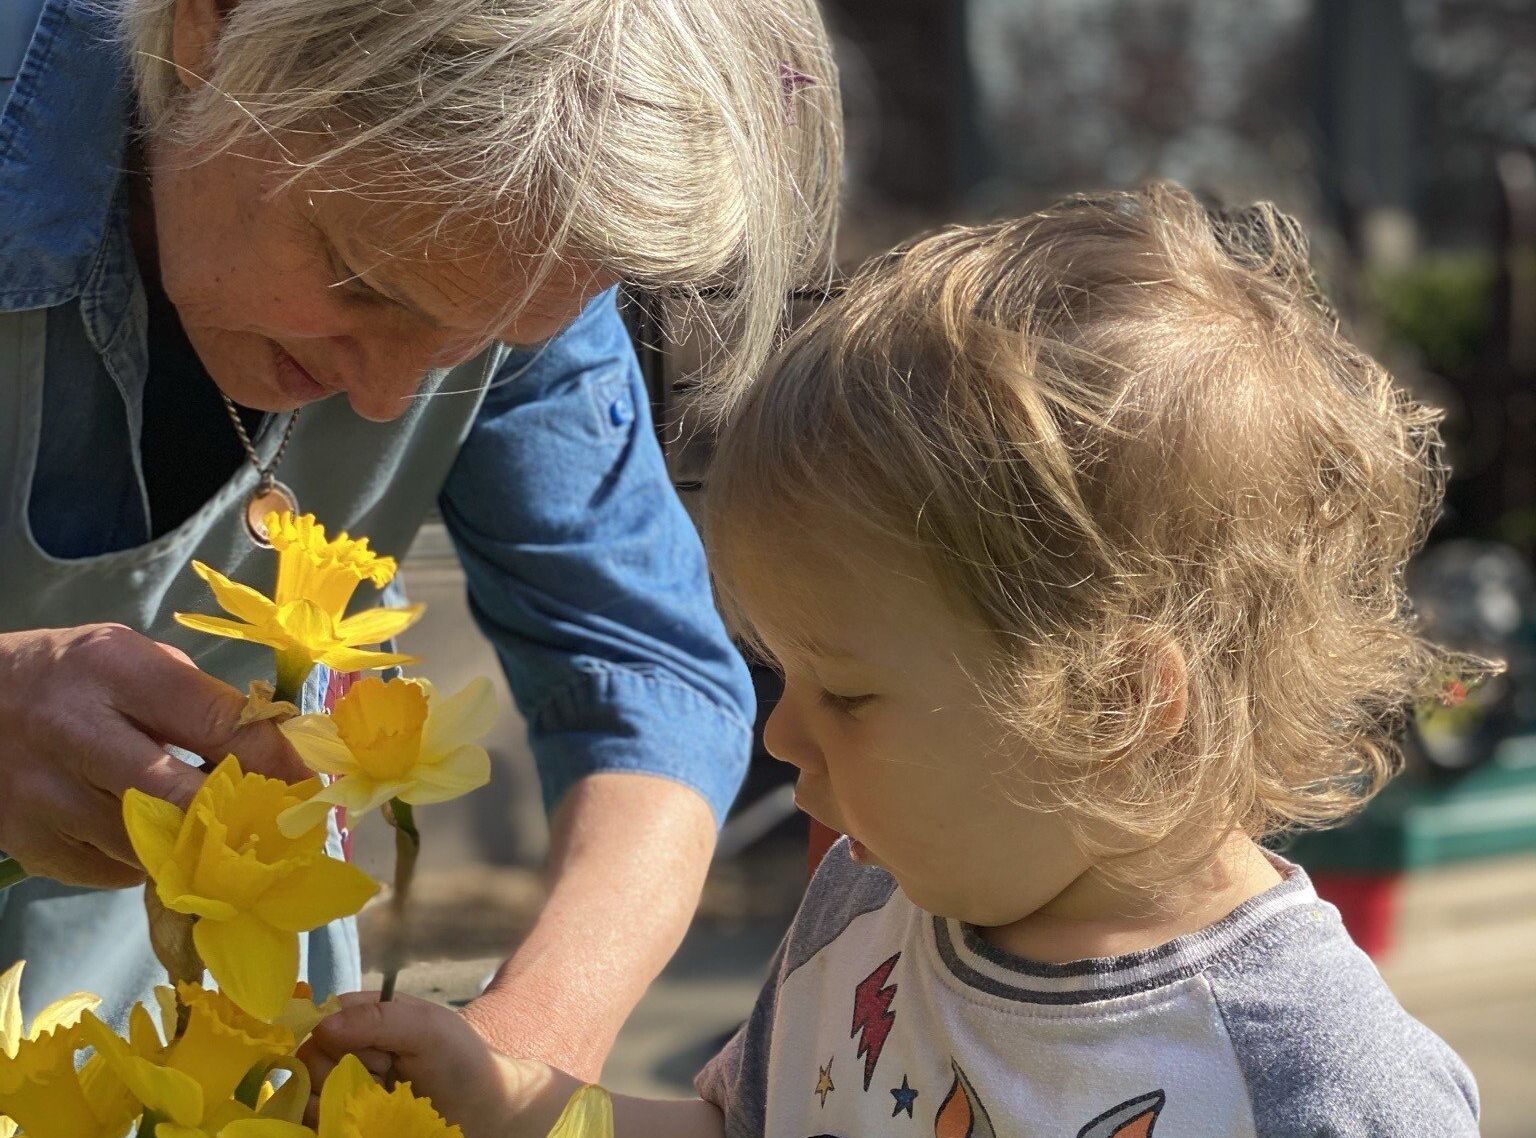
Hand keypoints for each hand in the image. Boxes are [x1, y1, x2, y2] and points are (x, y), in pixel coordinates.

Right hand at [0, 623, 309, 887]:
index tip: (310, 785)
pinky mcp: (28, 841)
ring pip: (151, 846)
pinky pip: (113, 873)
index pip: (214, 722)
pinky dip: (147, 865)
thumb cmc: (72, 676)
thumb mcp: (131, 659)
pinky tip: (155, 842)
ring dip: (198, 849)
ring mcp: (44, 793)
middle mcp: (76, 731)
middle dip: (242, 817)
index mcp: (115, 671)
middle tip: (281, 830)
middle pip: (183, 795)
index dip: (273, 759)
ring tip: (226, 841)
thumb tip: (275, 750)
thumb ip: (197, 700)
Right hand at [301, 993, 569, 1137]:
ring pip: (306, 1097)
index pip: (319, 1022)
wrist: (486, 1108)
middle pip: (308, 1062)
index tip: (379, 1053)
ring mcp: (343, 1089)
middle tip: (390, 1076)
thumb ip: (379, 1019)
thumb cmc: (462, 1059)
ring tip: (385, 1101)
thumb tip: (322, 1026)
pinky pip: (316, 1124)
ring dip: (345, 1102)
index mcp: (362, 1018)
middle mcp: (345, 1051)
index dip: (340, 1040)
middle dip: (347, 1073)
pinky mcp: (345, 1120)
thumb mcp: (428, 1028)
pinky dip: (335, 1125)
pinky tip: (370, 1121)